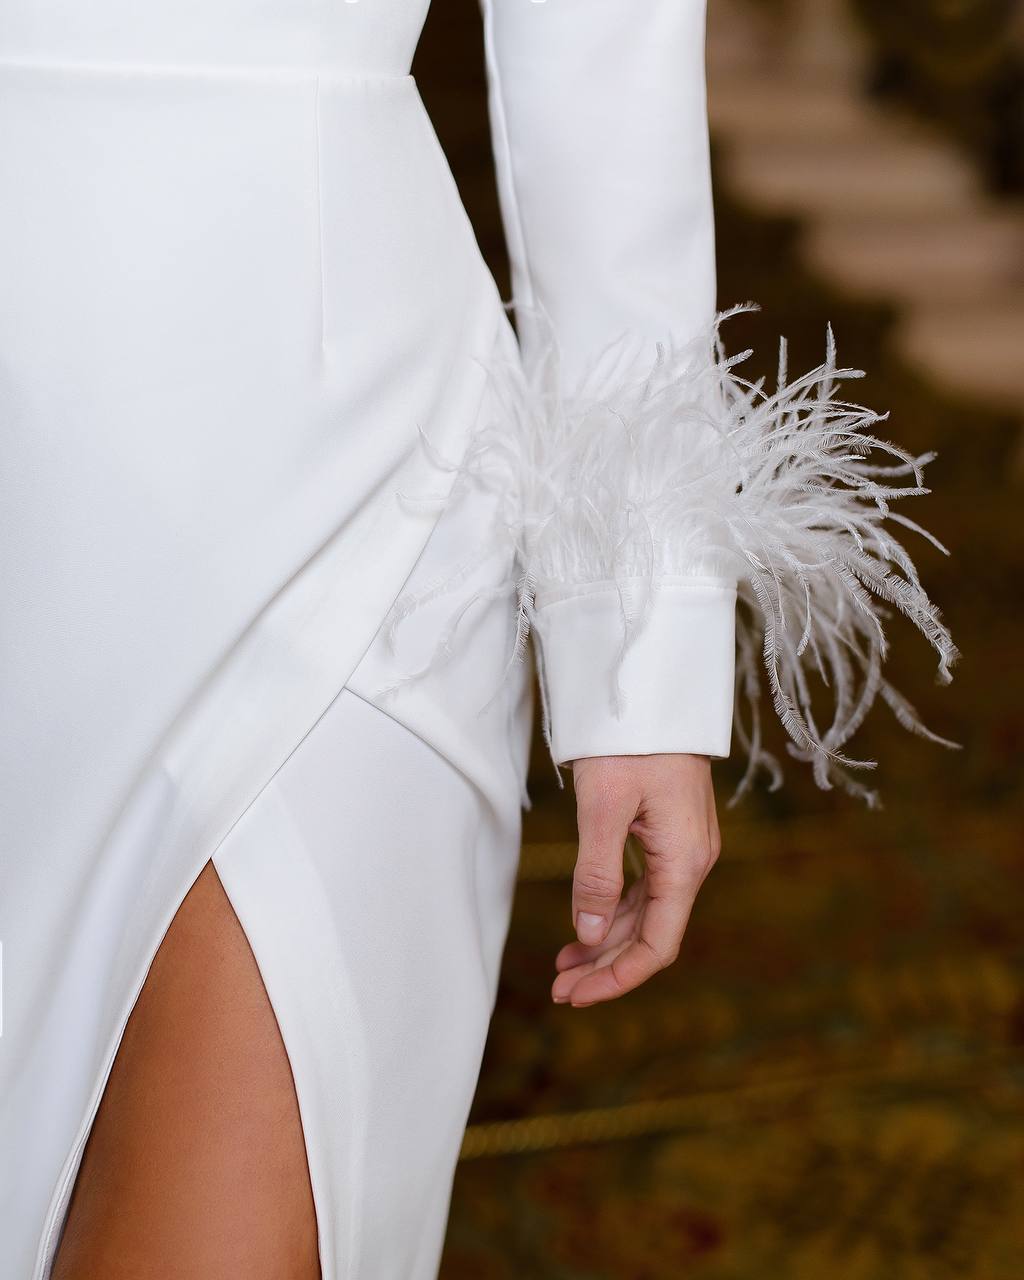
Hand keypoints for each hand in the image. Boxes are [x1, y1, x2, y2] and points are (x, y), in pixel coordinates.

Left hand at [552, 754, 719, 1007]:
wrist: (652, 689)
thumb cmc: (629, 742)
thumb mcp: (603, 808)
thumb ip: (597, 874)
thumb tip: (587, 935)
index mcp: (684, 862)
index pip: (658, 944)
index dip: (618, 977)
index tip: (577, 996)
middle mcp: (691, 860)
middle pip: (651, 934)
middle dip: (605, 965)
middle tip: (559, 991)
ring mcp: (682, 847)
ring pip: (646, 913)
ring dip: (606, 941)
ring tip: (563, 966)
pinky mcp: (668, 832)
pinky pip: (644, 887)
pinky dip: (613, 910)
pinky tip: (585, 924)